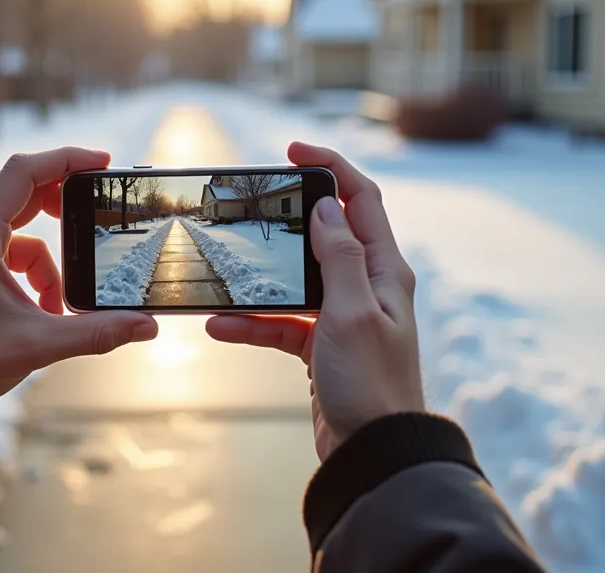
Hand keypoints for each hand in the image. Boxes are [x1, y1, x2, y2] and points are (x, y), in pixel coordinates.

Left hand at [0, 147, 158, 404]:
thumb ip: (96, 332)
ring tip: (56, 308)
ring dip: (49, 265)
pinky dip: (32, 276)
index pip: (24, 171)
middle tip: (95, 224)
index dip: (66, 159)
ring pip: (22, 233)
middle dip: (64, 211)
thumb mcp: (38, 344)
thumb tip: (146, 326)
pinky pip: (10, 253)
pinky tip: (40, 310)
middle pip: (24, 193)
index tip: (102, 163)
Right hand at [205, 142, 422, 459]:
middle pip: (324, 236)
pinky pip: (281, 323)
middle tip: (249, 207)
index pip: (362, 200)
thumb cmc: (372, 385)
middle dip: (285, 222)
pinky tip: (220, 326)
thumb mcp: (352, 313)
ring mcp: (343, 318)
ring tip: (220, 281)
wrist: (371, 453)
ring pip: (294, 283)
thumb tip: (326, 207)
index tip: (294, 149)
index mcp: (384, 271)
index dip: (332, 166)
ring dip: (258, 284)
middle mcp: (367, 288)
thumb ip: (340, 257)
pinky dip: (252, 323)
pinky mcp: (322, 347)